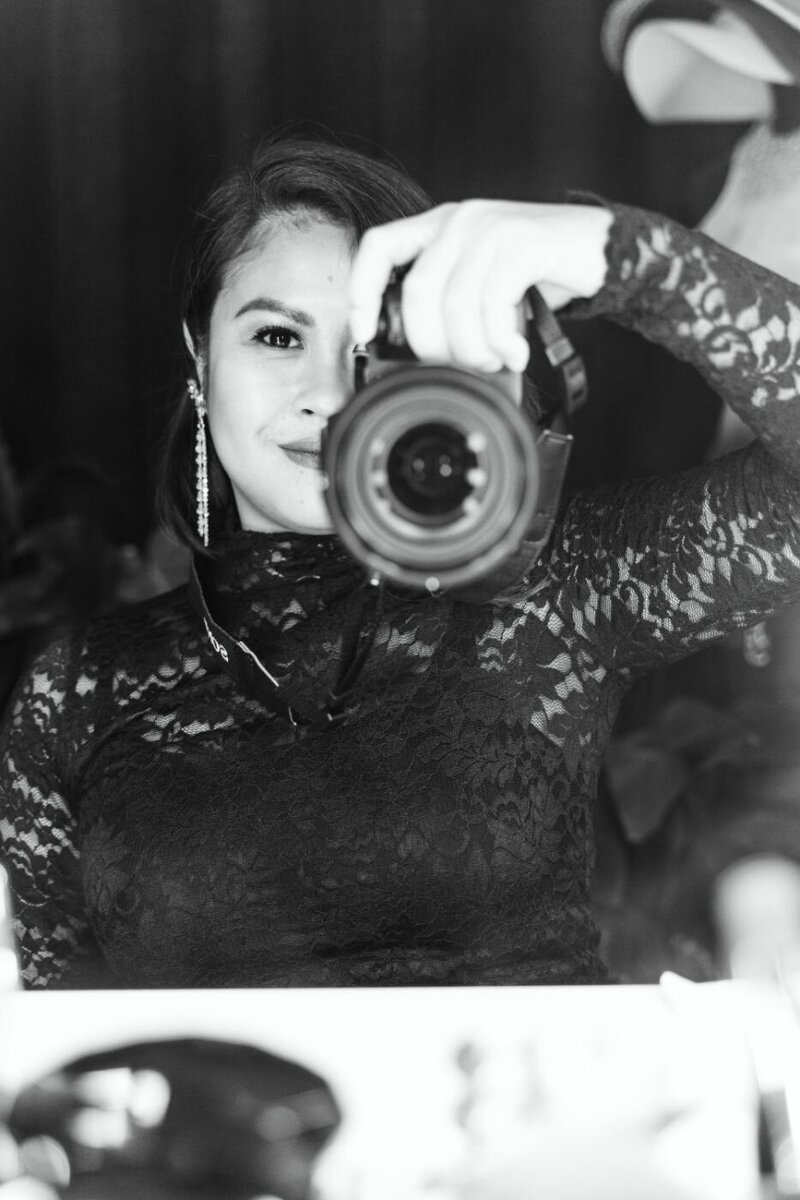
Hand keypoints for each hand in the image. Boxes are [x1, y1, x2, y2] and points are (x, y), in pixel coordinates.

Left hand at [349, 200, 612, 372]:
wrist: (606, 250)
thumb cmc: (542, 274)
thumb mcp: (486, 287)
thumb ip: (453, 305)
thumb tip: (426, 358)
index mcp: (440, 226)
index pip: (379, 247)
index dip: (362, 292)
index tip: (364, 335)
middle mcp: (460, 220)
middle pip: (418, 291)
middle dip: (433, 345)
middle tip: (462, 367)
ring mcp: (490, 226)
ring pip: (455, 303)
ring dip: (473, 349)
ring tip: (495, 362)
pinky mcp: (522, 241)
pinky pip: (492, 302)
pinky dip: (501, 340)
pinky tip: (516, 352)